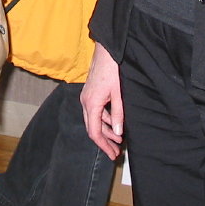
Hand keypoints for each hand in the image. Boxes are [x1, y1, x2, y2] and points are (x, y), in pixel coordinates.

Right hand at [81, 43, 124, 158]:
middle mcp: (85, 102)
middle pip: (92, 128)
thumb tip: (118, 133)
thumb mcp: (118, 94)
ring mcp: (86, 97)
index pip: (94, 132)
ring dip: (105, 131)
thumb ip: (118, 114)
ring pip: (94, 121)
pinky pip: (96, 112)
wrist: (107, 51)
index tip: (112, 154)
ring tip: (118, 140)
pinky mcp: (90, 93)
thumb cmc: (113, 69)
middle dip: (104, 142)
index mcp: (91, 104)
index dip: (103, 145)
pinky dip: (104, 121)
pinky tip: (114, 125)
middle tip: (116, 152)